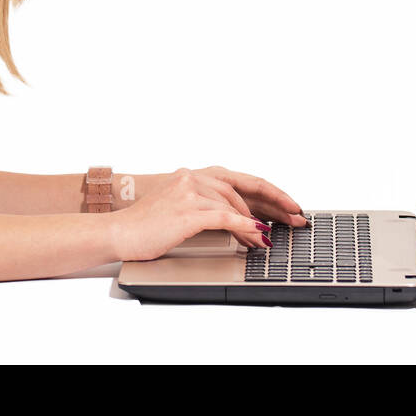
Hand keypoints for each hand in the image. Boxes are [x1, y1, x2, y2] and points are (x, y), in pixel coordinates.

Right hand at [107, 167, 307, 261]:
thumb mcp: (182, 209)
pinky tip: (255, 236)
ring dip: (255, 224)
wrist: (120, 233)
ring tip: (266, 240)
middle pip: (245, 187)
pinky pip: (225, 216)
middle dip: (275, 205)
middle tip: (296, 220)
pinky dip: (244, 226)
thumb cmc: (148, 226)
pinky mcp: (187, 210)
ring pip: (236, 204)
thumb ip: (210, 207)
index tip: (290, 206)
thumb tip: (247, 220)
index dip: (270, 192)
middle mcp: (194, 177)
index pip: (241, 180)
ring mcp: (190, 191)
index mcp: (194, 175)